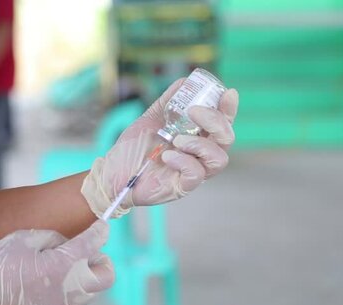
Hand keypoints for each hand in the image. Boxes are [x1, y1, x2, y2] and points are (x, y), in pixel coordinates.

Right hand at [0, 220, 114, 304]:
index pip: (93, 243)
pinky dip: (72, 292)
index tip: (101, 226)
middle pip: (105, 275)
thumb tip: (64, 242)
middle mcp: (70, 287)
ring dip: (87, 278)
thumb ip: (51, 237)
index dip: (99, 231)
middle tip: (87, 252)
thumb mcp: (24, 238)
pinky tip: (55, 285)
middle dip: (100, 260)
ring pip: (92, 292)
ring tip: (68, 268)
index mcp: (64, 263)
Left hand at [82, 79, 238, 217]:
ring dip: (200, 143)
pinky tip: (167, 156)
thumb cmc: (134, 147)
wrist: (114, 171)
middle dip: (215, 121)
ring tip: (177, 139)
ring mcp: (194, 171)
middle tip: (194, 111)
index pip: (223, 122)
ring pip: (219, 158)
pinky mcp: (183, 186)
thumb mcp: (152, 118)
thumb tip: (186, 81)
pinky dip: (184, 161)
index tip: (228, 93)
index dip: (229, 108)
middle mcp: (200, 153)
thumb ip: (169, 101)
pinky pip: (197, 174)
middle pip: (226, 138)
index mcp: (197, 135)